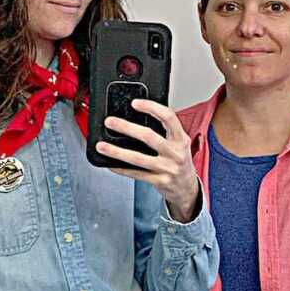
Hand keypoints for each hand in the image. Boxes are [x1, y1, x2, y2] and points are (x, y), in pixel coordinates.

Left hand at [95, 99, 199, 221]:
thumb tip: (138, 116)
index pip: (168, 117)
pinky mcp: (159, 181)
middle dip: (126, 127)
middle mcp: (176, 153)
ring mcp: (167, 168)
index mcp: (181, 139)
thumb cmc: (179, 161)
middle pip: (149, 136)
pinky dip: (121, 169)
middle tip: (110, 122)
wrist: (187, 187)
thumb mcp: (179, 143)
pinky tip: (111, 164)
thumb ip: (165, 131)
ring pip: (137, 158)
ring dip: (116, 151)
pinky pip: (136, 174)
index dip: (151, 107)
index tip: (135, 103)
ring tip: (102, 146)